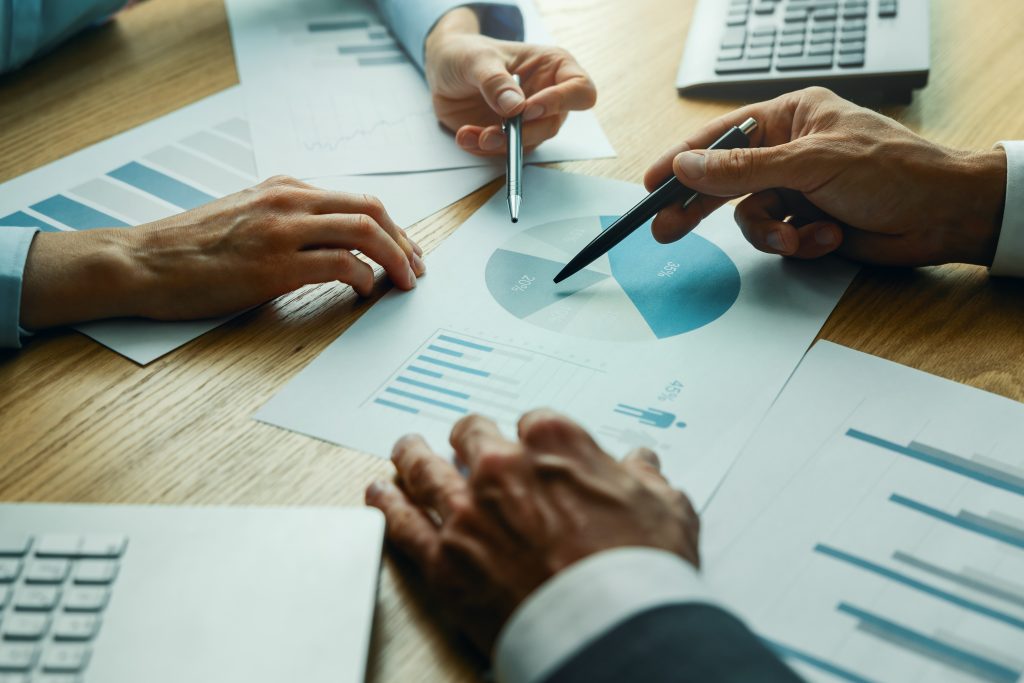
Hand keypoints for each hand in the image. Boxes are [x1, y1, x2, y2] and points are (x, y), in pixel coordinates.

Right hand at [20, 176, 424, 329]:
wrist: (142, 262)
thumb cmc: (190, 248)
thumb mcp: (244, 215)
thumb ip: (286, 220)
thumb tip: (329, 244)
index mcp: (284, 188)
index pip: (358, 200)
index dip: (393, 227)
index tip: (407, 251)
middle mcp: (288, 201)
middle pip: (372, 210)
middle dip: (405, 241)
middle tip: (417, 269)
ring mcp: (282, 230)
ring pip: (364, 232)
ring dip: (395, 259)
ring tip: (404, 283)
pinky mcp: (274, 265)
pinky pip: (341, 264)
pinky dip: (364, 278)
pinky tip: (365, 292)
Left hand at [365, 410, 699, 654]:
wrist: (608, 631)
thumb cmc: (639, 571)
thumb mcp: (665, 513)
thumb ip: (647, 481)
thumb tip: (643, 464)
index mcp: (555, 446)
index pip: (532, 421)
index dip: (530, 434)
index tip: (528, 444)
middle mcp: (502, 469)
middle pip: (470, 436)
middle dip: (467, 436)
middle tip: (461, 440)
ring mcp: (466, 513)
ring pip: (424, 469)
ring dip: (413, 455)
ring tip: (405, 449)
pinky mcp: (442, 561)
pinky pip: (402, 523)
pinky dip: (386, 504)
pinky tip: (378, 493)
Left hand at [424, 8, 596, 155]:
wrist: (444, 68)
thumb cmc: (468, 53)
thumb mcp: (477, 59)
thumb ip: (495, 82)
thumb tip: (516, 107)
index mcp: (552, 67)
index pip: (580, 90)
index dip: (560, 103)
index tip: (528, 108)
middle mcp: (547, 95)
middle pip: (553, 125)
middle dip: (524, 132)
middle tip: (497, 130)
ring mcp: (529, 119)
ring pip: (529, 143)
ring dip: (501, 144)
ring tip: (476, 135)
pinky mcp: (510, 135)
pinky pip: (504, 151)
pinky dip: (483, 148)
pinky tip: (466, 136)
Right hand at [643, 87, 1006, 266]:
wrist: (946, 216)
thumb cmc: (896, 171)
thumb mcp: (811, 164)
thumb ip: (742, 170)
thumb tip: (688, 165)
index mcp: (790, 118)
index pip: (721, 139)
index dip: (682, 161)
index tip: (651, 183)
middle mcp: (790, 151)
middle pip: (725, 181)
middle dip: (702, 208)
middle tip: (668, 229)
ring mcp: (798, 189)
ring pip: (749, 218)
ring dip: (772, 234)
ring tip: (799, 235)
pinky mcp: (808, 222)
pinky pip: (777, 239)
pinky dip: (799, 243)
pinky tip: (827, 236)